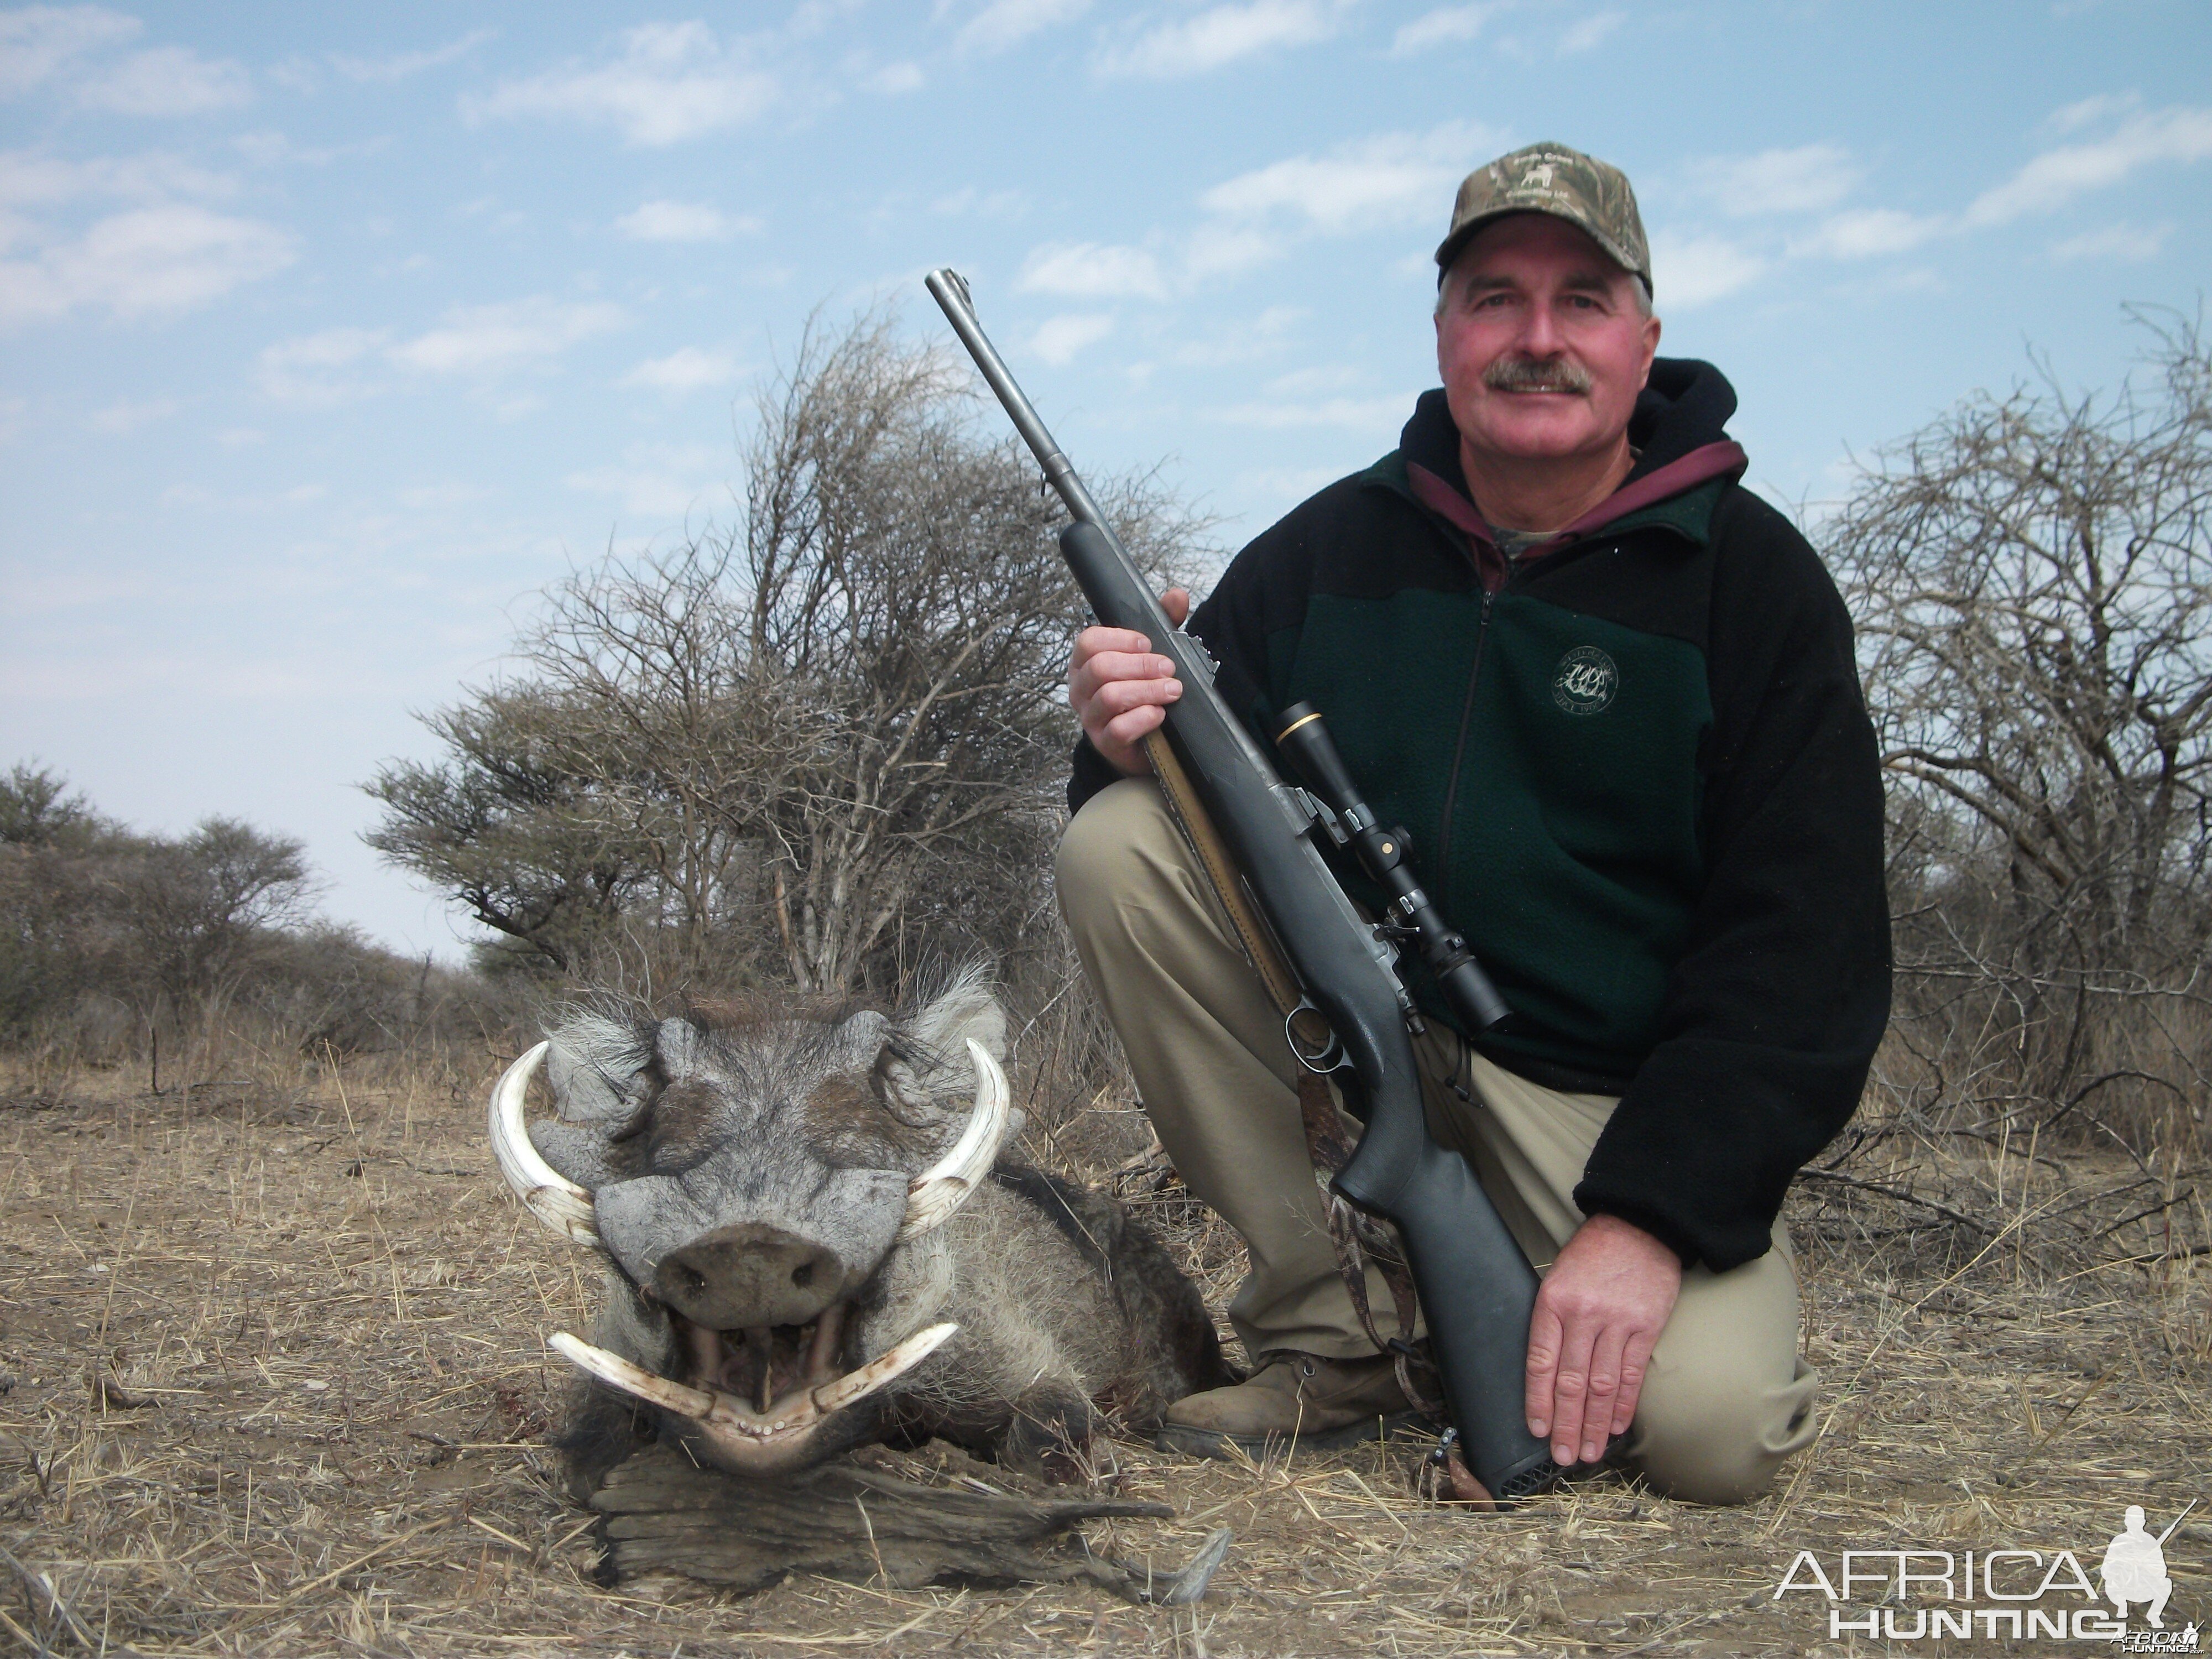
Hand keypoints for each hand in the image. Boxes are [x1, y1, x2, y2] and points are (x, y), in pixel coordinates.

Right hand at [1067, 587, 1190, 775]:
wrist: (1144, 738)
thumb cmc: (1142, 688)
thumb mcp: (1151, 653)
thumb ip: (1162, 623)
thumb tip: (1178, 595)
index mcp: (1086, 661)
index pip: (1089, 641)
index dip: (1120, 639)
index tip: (1147, 643)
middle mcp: (1081, 688)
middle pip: (1100, 667)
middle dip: (1140, 665)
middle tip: (1168, 667)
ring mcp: (1090, 717)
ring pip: (1110, 697)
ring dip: (1147, 690)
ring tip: (1172, 689)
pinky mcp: (1105, 743)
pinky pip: (1119, 729)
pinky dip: (1144, 718)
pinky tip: (1160, 713)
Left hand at [1525, 1213, 1680, 1466]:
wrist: (1637, 1226)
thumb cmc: (1591, 1255)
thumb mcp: (1556, 1278)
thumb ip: (1551, 1322)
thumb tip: (1545, 1373)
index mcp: (1552, 1302)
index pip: (1540, 1363)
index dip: (1538, 1402)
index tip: (1537, 1430)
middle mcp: (1582, 1315)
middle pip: (1571, 1382)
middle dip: (1566, 1425)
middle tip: (1563, 1457)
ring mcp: (1616, 1322)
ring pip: (1602, 1385)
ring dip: (1595, 1424)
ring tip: (1590, 1452)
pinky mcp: (1645, 1327)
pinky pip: (1632, 1374)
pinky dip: (1624, 1405)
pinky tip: (1618, 1427)